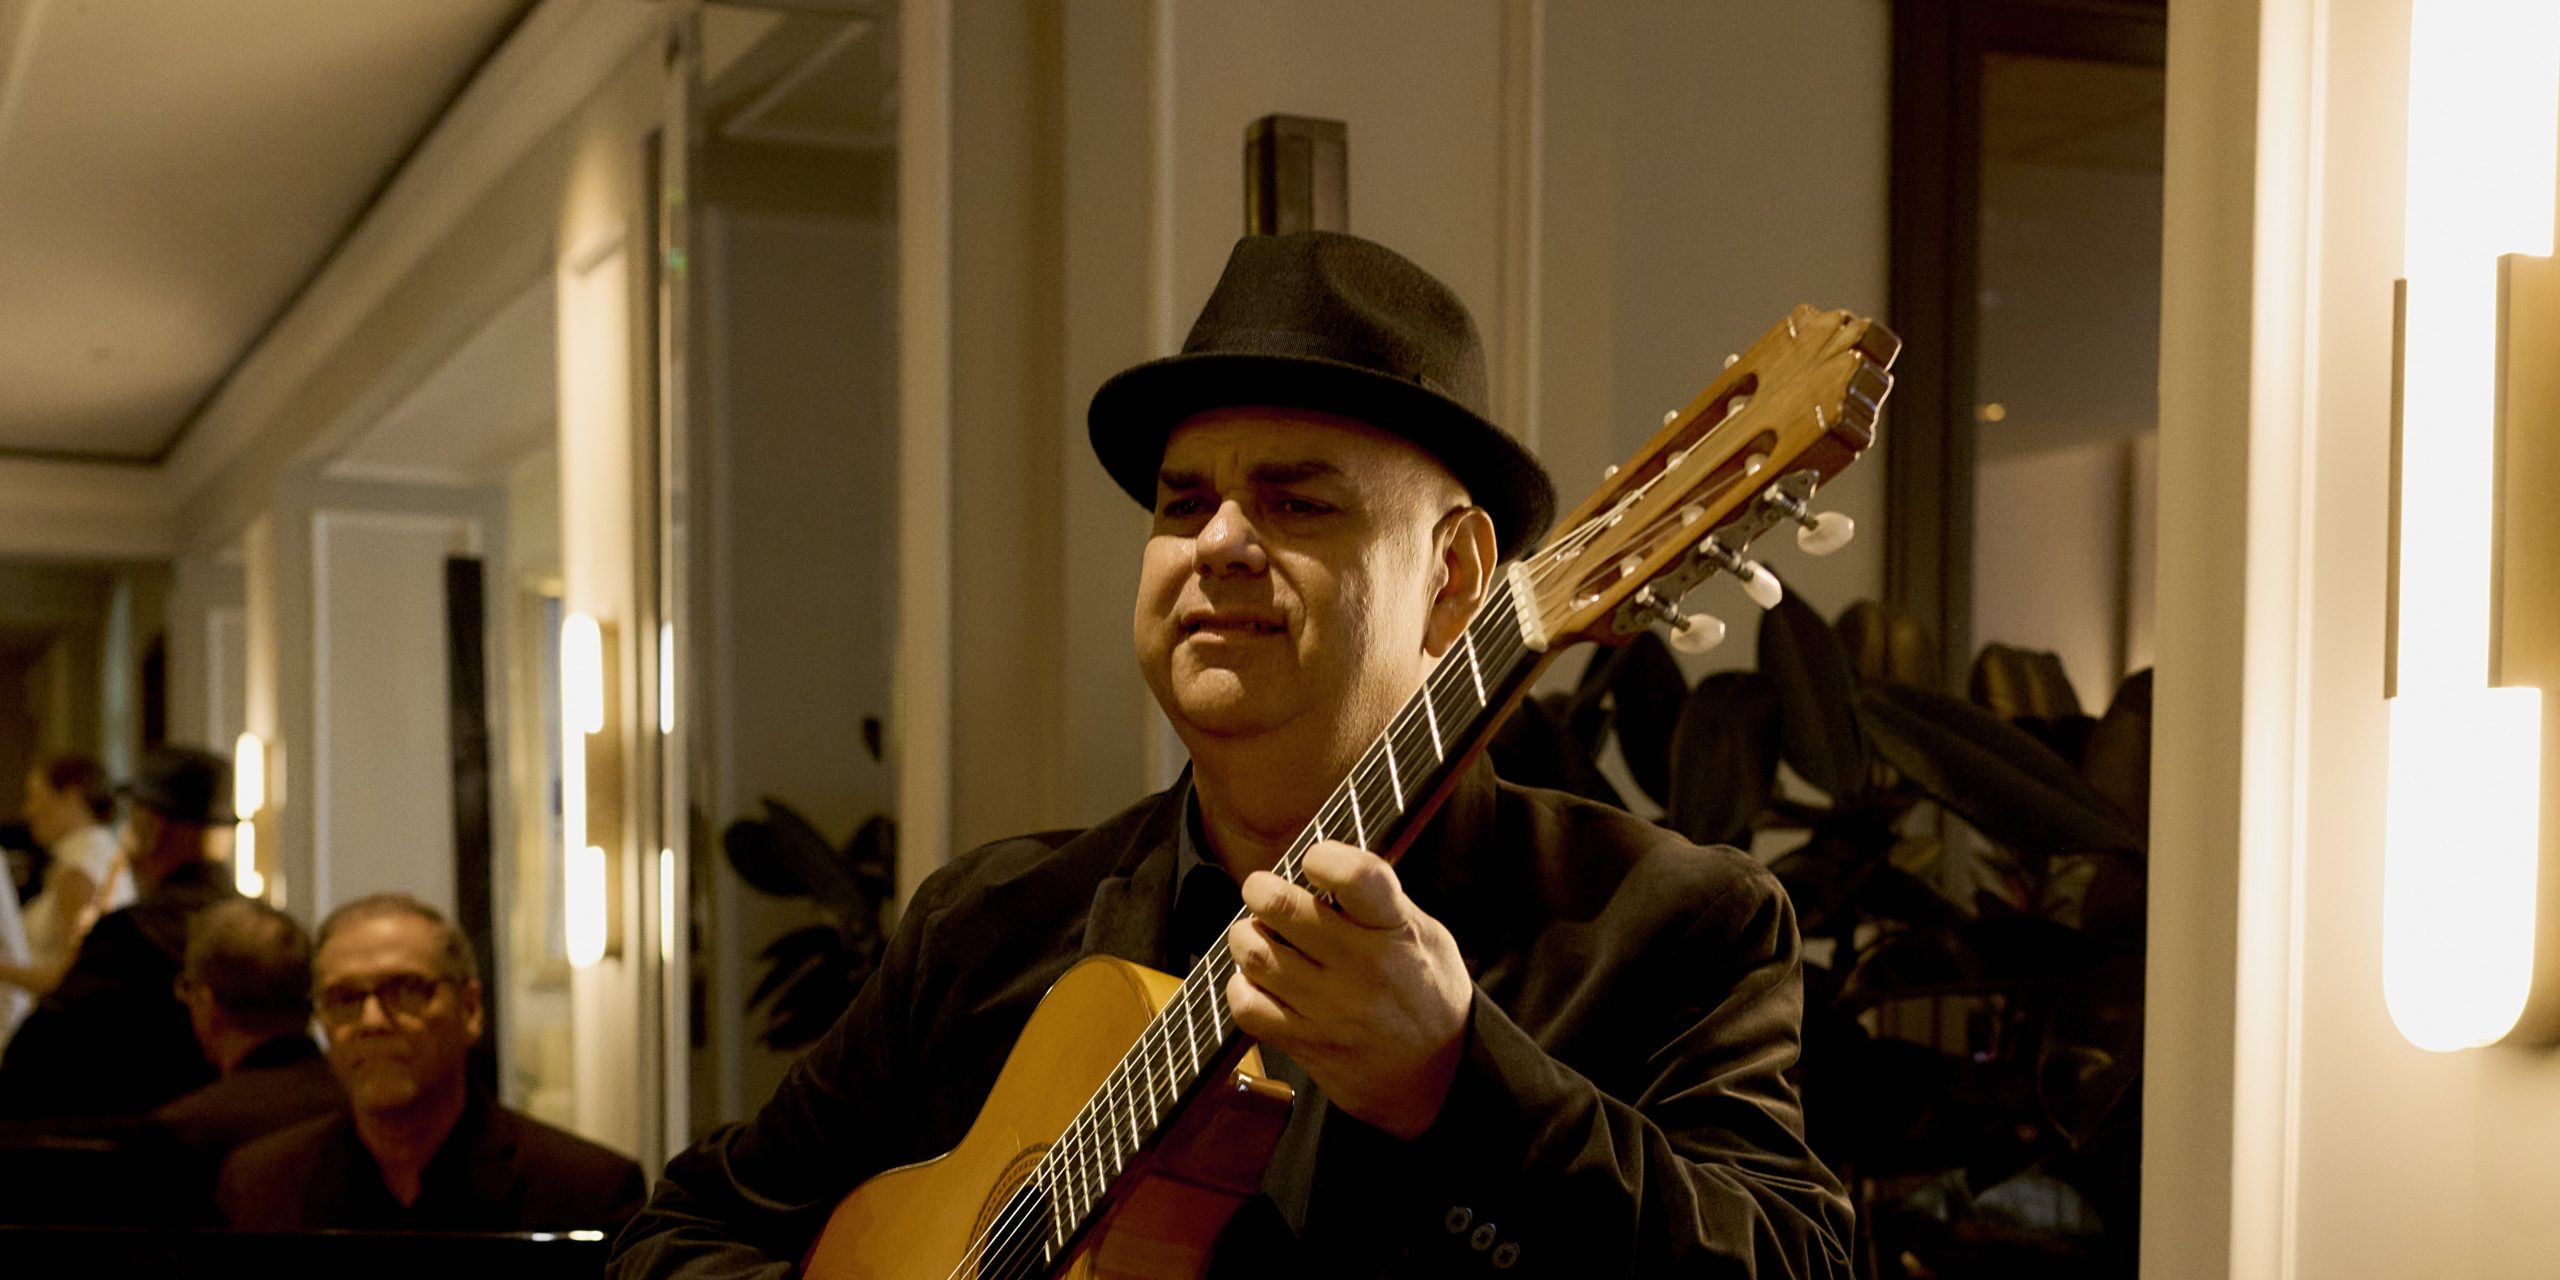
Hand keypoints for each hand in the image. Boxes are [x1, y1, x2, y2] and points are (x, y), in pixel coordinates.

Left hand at [1223, 840, 1474, 1139]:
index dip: (1324, 857)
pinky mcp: (1307, 1043)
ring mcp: (1331, 1009)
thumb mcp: (1428, 936)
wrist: (1437, 1078)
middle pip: (1284, 910)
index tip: (1314, 860)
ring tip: (1258, 934)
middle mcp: (1363, 968)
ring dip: (1246, 935)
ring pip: (1257, 954)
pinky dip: (1241, 985)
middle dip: (1261, 889)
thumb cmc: (1429, 994)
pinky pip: (1248, 1005)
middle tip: (1262, 890)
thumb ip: (1381, 900)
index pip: (1358, 877)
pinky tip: (1257, 979)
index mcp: (1398, 931)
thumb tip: (1325, 861)